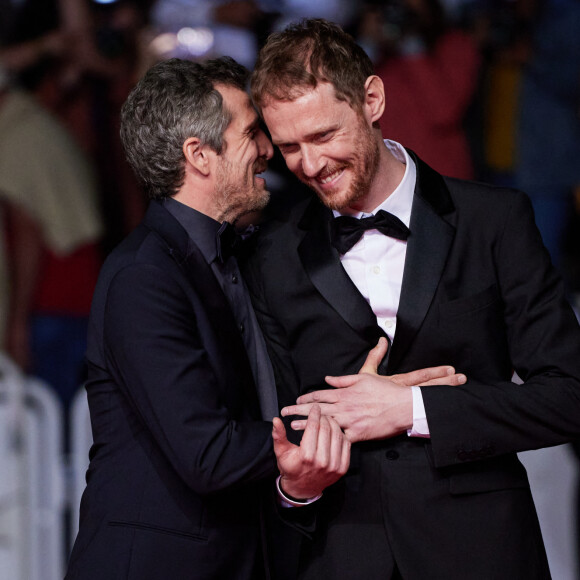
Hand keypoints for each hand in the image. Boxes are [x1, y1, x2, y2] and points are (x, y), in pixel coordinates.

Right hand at [273, 404, 349, 499]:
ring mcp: (334, 466)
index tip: (315, 407)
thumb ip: (278, 435)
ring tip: (328, 420)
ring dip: (333, 424)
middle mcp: (322, 461)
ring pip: (338, 435)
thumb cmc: (291, 468)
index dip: (314, 414)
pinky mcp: (342, 468)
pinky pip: (346, 445)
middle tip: (321, 413)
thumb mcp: (281, 452)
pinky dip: (341, 435)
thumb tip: (276, 420)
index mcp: (306, 455)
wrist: (303, 488)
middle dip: (324, 417)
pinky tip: (335, 432)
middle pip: (327, 429)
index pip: (314, 427)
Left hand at [281, 338, 466, 442]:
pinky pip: (340, 439)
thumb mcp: (364, 377)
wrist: (402, 406)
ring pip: (324, 424)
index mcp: (345, 393)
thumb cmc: (385, 390)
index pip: (320, 395)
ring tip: (293, 426)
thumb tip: (328, 378)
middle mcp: (344, 406)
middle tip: (284, 411)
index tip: (295, 400)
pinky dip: (328, 441)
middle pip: (316, 408)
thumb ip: (343, 379)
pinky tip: (317, 443)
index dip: (306, 398)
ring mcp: (350, 421)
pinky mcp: (357, 434)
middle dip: (298, 410)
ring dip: (307, 425)